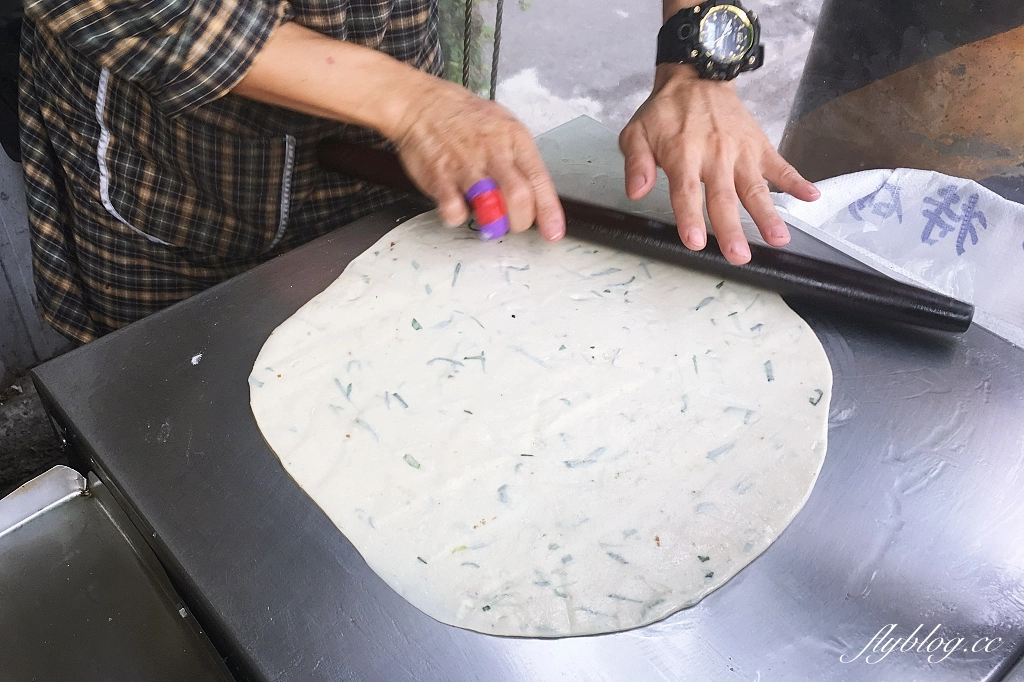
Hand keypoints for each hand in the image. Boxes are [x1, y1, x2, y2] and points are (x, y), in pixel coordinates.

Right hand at [391, 77, 564, 240]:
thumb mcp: (504, 127)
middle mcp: (493, 151)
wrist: (422, 104)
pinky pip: (454, 209)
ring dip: (493, 222)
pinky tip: (457, 207)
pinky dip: (458, 217)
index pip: (539, 180)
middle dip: (520, 221)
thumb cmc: (466, 118)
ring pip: (491, 205)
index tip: (553, 232)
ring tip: (488, 218)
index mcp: (514, 139)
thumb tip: (535, 195)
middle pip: (519, 197)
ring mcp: (466, 164)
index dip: (548, 211)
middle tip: (512, 223)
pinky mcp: (440, 176)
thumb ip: (520, 161)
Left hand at [619, 64, 819, 263]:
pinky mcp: (759, 146)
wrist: (697, 77)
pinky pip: (780, 165)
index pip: (686, 191)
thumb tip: (635, 191)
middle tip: (739, 256)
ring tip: (778, 239)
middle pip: (723, 198)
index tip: (696, 241)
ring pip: (755, 188)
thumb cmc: (664, 112)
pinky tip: (811, 196)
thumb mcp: (636, 133)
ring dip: (768, 214)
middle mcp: (715, 155)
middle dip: (731, 228)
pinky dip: (796, 180)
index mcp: (683, 154)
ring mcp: (740, 152)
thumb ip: (636, 163)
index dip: (690, 217)